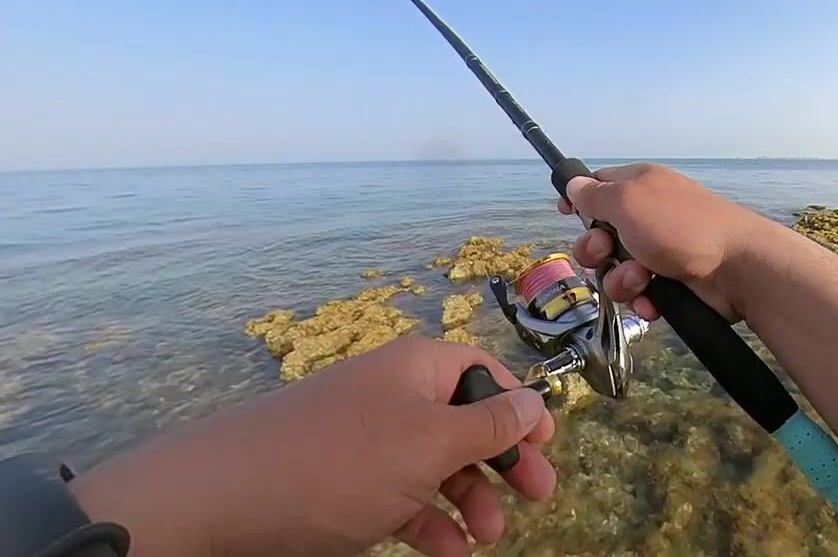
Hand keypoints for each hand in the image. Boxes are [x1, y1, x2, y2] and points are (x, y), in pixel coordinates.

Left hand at [72, 337, 554, 556]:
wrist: (220, 500)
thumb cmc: (339, 462)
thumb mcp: (428, 443)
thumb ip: (488, 425)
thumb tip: (533, 402)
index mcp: (417, 369)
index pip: (484, 372)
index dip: (519, 405)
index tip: (546, 446)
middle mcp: (394, 397)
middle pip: (466, 421)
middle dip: (502, 462)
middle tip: (537, 498)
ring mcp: (366, 442)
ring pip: (436, 465)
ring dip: (469, 499)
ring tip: (487, 538)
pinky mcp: (343, 484)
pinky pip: (401, 496)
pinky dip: (429, 521)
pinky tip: (447, 552)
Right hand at [557, 163, 770, 321]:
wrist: (736, 268)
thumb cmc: (681, 226)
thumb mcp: (628, 202)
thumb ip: (595, 195)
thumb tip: (573, 183)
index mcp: (639, 186)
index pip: (598, 186)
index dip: (578, 199)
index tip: (565, 212)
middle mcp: (647, 217)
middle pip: (598, 236)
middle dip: (595, 251)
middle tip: (607, 252)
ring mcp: (658, 252)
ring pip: (615, 271)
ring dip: (620, 280)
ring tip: (642, 279)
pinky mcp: (669, 284)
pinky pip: (638, 295)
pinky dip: (642, 299)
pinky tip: (654, 300)